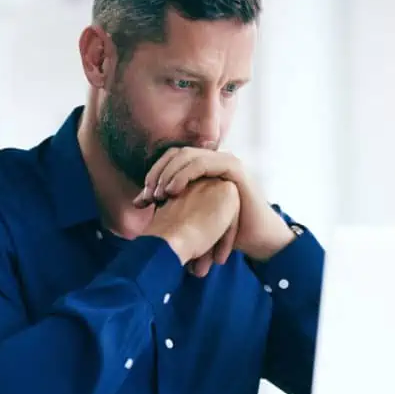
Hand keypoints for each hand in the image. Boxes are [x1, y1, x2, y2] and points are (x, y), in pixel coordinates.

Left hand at [134, 148, 294, 262]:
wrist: (257, 238)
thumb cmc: (224, 230)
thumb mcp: (191, 215)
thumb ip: (168, 205)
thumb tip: (137, 203)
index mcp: (202, 167)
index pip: (170, 160)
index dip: (153, 176)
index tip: (141, 201)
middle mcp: (212, 159)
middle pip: (175, 154)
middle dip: (156, 174)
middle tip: (146, 197)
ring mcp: (223, 161)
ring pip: (186, 156)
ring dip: (167, 173)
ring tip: (158, 195)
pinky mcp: (233, 167)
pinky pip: (202, 163)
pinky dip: (183, 174)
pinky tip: (172, 191)